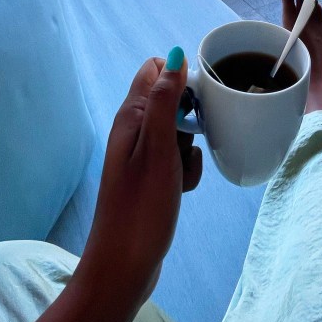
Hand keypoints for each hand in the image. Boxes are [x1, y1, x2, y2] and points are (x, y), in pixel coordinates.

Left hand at [74, 50, 201, 314]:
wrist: (124, 265)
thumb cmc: (142, 207)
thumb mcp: (159, 148)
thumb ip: (166, 100)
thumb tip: (175, 55)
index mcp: (131, 117)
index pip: (155, 70)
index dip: (180, 78)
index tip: (197, 104)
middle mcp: (132, 131)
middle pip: (171, 100)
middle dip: (191, 116)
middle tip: (192, 143)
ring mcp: (140, 156)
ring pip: (178, 132)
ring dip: (190, 147)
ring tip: (185, 172)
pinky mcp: (149, 178)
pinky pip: (176, 159)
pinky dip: (186, 170)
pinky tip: (183, 189)